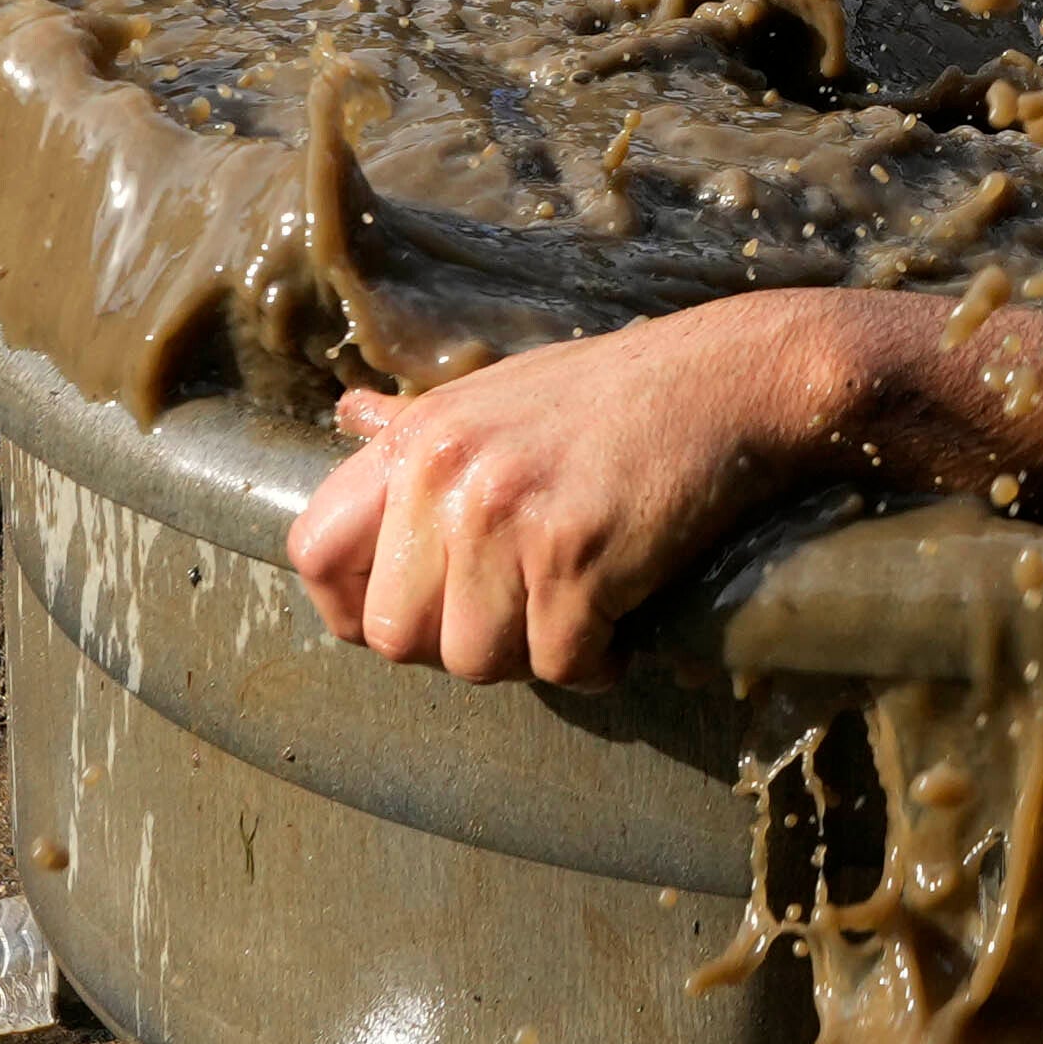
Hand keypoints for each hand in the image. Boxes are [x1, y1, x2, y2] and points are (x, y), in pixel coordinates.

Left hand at [286, 297, 863, 681]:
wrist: (729, 379)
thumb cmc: (616, 392)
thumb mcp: (498, 392)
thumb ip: (419, 428)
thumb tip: (348, 417)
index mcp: (417, 440)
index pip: (313, 552)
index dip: (350, 608)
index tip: (412, 615)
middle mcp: (447, 476)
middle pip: (392, 636)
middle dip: (453, 645)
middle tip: (514, 620)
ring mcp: (509, 517)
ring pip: (472, 662)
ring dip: (528, 656)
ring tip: (573, 616)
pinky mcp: (578, 556)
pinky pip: (560, 665)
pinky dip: (596, 662)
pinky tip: (620, 625)